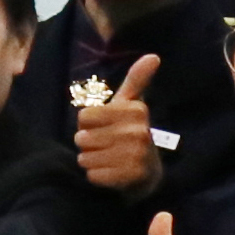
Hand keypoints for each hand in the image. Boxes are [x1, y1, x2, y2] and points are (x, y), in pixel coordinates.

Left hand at [75, 53, 162, 194]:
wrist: (146, 174)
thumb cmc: (129, 134)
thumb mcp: (131, 106)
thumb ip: (136, 81)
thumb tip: (153, 56)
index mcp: (136, 111)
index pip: (83, 116)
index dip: (88, 124)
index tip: (106, 127)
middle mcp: (140, 132)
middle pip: (82, 137)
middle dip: (88, 144)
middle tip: (107, 146)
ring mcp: (137, 156)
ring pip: (85, 157)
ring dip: (91, 161)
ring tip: (109, 159)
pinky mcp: (130, 178)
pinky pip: (92, 175)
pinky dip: (96, 177)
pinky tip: (111, 174)